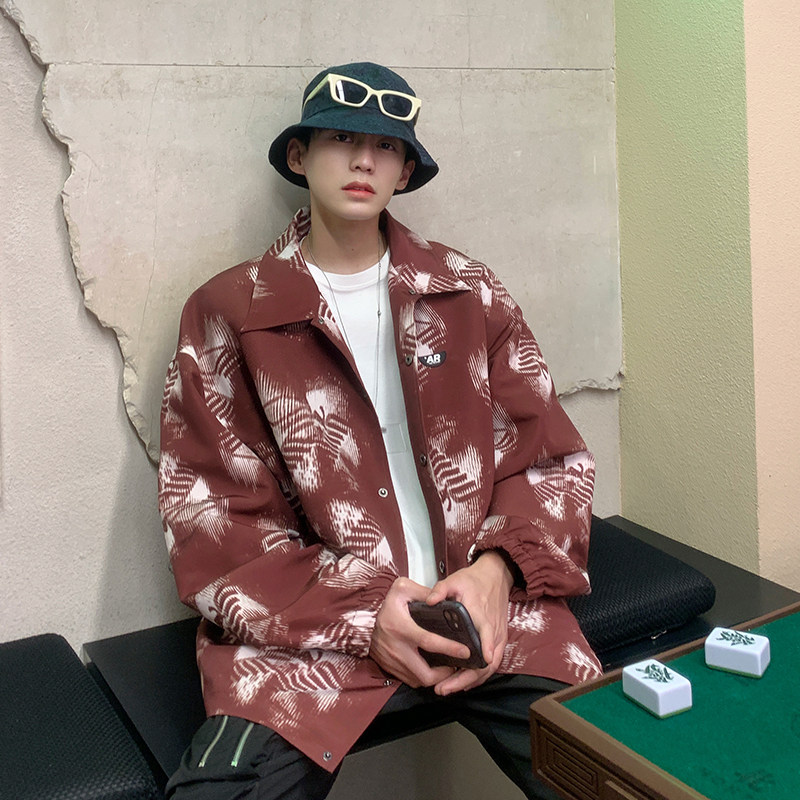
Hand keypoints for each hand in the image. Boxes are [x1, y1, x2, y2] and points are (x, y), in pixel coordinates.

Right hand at [369, 577, 471, 686]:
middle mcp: (397, 648)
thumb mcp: (402, 588)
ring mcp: (392, 661)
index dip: (449, 648)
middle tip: (456, 665)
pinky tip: (431, 668)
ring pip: (418, 680)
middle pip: (425, 674)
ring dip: (435, 678)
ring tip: (446, 667)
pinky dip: (422, 677)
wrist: (361, 618)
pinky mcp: (389, 668)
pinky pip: (409, 680)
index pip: (429, 642)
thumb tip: (441, 599)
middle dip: (444, 674)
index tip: (466, 651)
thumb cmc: (384, 603)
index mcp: (402, 627)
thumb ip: (423, 592)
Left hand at [424, 550, 513, 694]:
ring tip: (448, 689)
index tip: (477, 662)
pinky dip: (478, 676)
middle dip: (466, 678)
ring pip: (489, 667)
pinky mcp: (498, 641)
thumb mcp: (455, 580)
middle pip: (487, 661)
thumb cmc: (474, 580)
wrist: (495, 577)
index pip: (487, 633)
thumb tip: (429, 601)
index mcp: (482, 615)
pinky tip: (462, 683)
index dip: (484, 648)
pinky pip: (491, 664)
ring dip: (470, 681)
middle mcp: (493, 630)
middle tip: (445, 687)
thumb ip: (441, 590)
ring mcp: (497, 638)